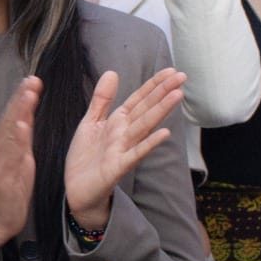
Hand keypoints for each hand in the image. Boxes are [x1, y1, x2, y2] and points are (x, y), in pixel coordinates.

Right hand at [0, 76, 41, 251]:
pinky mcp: (1, 176)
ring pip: (8, 133)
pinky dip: (15, 140)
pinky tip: (22, 127)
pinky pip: (9, 156)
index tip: (33, 79)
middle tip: (31, 80)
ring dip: (18, 113)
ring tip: (28, 95)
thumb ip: (22, 137)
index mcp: (3, 143)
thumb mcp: (20, 158)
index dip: (22, 97)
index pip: (13, 116)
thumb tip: (27, 113)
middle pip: (9, 119)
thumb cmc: (10, 187)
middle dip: (20, 99)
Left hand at [63, 69, 184, 228]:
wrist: (77, 190)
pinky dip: (149, 144)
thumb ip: (102, 99)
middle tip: (183, 76)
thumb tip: (112, 72)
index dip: (154, 85)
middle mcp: (124, 133)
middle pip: (146, 109)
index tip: (171, 70)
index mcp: (118, 121)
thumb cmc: (86, 157)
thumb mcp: (91, 122)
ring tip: (178, 95)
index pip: (139, 99)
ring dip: (160, 111)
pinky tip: (164, 133)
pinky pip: (135, 154)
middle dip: (163, 93)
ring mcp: (123, 150)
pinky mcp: (118, 167)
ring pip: (144, 126)